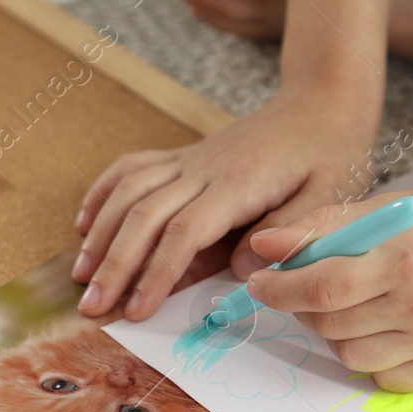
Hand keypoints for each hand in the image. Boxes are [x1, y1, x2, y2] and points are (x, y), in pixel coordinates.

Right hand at [73, 86, 375, 319]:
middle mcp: (205, 168)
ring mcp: (191, 159)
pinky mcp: (186, 155)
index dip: (156, 272)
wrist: (323, 101)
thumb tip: (243, 274)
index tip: (137, 310)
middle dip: (114, 264)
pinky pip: (133, 168)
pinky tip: (84, 223)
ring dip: (99, 233)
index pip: (184, 231)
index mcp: (240, 183)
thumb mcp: (329, 195)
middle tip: (93, 309)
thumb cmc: (331, 152)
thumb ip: (289, 233)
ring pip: (129, 192)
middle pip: (144, 216)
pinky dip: (102, 194)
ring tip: (81, 276)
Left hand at [243, 178, 412, 390]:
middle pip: (332, 324)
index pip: (324, 285)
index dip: (282, 288)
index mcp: (408, 256)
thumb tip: (264, 245)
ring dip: (340, 334)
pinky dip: (376, 357)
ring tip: (358, 306)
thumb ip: (326, 226)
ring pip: (353, 357)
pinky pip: (387, 378)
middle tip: (311, 289)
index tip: (262, 283)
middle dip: (307, 307)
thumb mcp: (394, 208)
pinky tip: (389, 327)